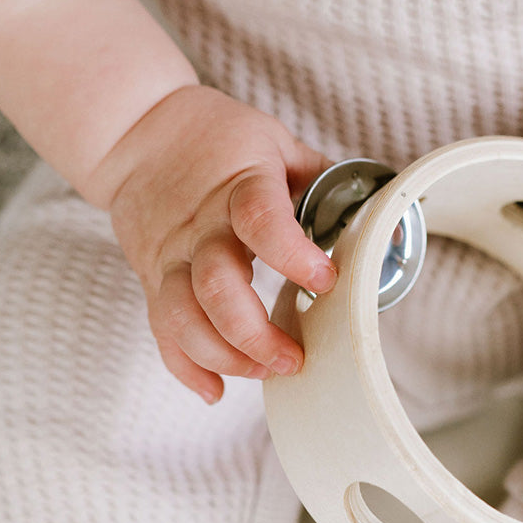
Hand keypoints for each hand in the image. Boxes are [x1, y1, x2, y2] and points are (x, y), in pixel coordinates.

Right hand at [98, 86, 335, 402]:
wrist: (136, 131)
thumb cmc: (218, 138)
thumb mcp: (276, 143)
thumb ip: (325, 181)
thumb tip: (385, 221)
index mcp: (238, 185)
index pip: (261, 220)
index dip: (292, 254)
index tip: (325, 282)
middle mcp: (199, 226)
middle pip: (215, 286)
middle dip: (255, 333)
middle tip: (293, 357)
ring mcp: (171, 256)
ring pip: (182, 316)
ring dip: (223, 355)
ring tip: (264, 371)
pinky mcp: (152, 278)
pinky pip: (161, 329)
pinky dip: (185, 366)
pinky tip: (214, 390)